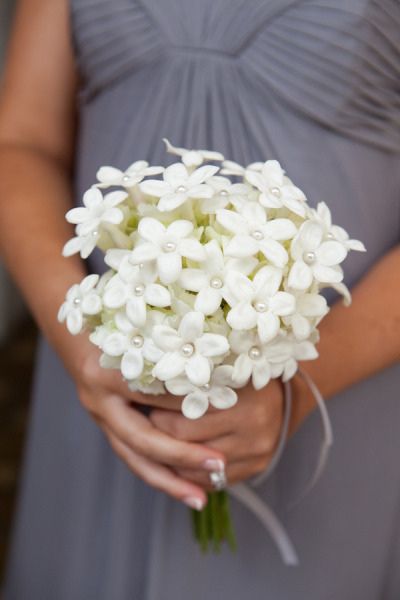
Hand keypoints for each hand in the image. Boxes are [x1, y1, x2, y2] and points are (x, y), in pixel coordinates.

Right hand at [63, 333, 225, 508]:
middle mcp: (99, 400)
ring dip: (170, 480)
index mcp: (108, 374)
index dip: (191, 408)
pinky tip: (184, 487)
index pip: (156, 398)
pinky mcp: (107, 425)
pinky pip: (134, 457)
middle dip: (182, 456)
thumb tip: (221, 383)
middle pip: (142, 439)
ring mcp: (100, 416)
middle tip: (219, 465)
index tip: (229, 415)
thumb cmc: (120, 326)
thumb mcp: (146, 335)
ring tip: (200, 499)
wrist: (80, 330)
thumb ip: (173, 359)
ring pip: (135, 458)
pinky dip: (160, 473)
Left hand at [149, 379, 283, 489]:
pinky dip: (191, 472)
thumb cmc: (245, 377)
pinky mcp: (256, 469)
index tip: (142, 398)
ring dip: (171, 456)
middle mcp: (253, 426)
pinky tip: (180, 457)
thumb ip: (191, 378)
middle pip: (184, 440)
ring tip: (160, 437)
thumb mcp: (223, 369)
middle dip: (159, 431)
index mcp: (243, 396)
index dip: (156, 407)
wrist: (286, 397)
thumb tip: (145, 384)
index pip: (181, 411)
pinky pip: (211, 481)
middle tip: (147, 418)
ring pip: (194, 468)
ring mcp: (257, 452)